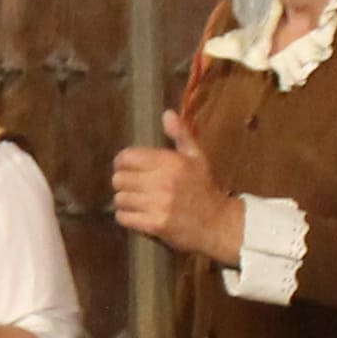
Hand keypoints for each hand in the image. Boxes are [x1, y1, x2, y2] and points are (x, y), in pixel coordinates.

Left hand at [108, 112, 239, 262]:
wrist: (217, 223)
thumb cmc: (203, 188)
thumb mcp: (196, 158)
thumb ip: (180, 135)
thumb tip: (167, 113)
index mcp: (170, 162)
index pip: (126, 157)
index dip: (122, 162)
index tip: (128, 168)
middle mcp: (163, 181)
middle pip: (119, 179)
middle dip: (123, 183)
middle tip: (133, 187)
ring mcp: (158, 203)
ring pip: (120, 199)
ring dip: (125, 201)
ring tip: (137, 201)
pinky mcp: (155, 224)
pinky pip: (124, 217)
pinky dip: (127, 217)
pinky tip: (137, 215)